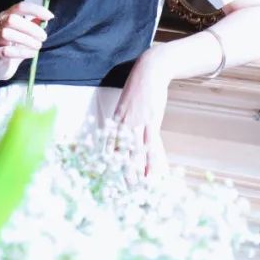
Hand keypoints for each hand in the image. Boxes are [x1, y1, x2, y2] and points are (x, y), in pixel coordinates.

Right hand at [0, 2, 53, 81]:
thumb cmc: (11, 47)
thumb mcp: (23, 35)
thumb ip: (33, 26)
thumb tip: (45, 19)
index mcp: (6, 17)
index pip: (20, 7)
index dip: (36, 10)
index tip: (50, 16)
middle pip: (12, 19)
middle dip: (31, 28)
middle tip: (43, 37)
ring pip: (6, 34)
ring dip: (27, 40)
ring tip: (38, 46)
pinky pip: (5, 51)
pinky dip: (21, 52)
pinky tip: (31, 54)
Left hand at [107, 49, 171, 181]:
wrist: (150, 71)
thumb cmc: (138, 88)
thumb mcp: (124, 103)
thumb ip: (121, 119)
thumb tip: (119, 134)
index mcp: (115, 118)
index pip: (107, 144)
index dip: (106, 161)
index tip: (105, 175)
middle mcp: (123, 122)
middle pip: (120, 151)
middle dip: (121, 171)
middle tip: (122, 188)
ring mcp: (138, 122)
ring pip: (135, 152)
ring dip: (137, 171)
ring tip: (138, 187)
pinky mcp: (152, 121)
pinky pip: (151, 145)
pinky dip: (152, 161)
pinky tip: (154, 172)